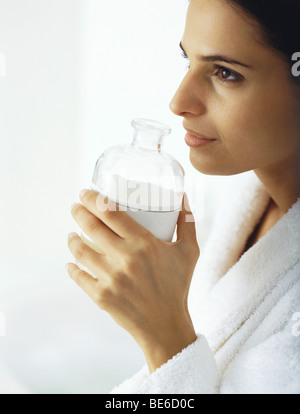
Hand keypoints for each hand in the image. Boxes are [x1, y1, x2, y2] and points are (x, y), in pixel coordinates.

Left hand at [66, 189, 199, 371]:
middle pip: (92, 227)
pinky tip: (70, 262)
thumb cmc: (178, 285)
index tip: (86, 193)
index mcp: (144, 244)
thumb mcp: (189, 251)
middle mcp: (125, 259)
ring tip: (71, 234)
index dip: (93, 199)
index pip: (111, 213)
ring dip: (72, 239)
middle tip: (76, 207)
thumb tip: (182, 196)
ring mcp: (111, 279)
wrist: (166, 325)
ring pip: (81, 251)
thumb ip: (187, 222)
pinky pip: (79, 277)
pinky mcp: (101, 296)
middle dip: (78, 212)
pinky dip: (72, 268)